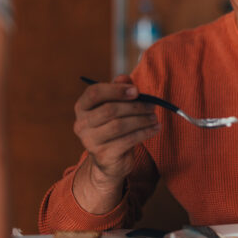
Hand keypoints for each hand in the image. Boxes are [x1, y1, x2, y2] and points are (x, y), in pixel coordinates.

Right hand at [72, 74, 160, 188]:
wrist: (110, 159)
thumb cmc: (114, 125)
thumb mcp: (116, 105)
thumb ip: (119, 90)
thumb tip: (125, 78)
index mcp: (82, 107)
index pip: (94, 93)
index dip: (116, 90)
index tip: (136, 91)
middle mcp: (81, 124)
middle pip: (110, 110)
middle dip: (135, 106)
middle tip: (152, 106)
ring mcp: (90, 141)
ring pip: (119, 125)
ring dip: (142, 119)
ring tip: (154, 117)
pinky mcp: (103, 155)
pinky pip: (127, 140)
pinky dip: (145, 132)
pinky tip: (156, 128)